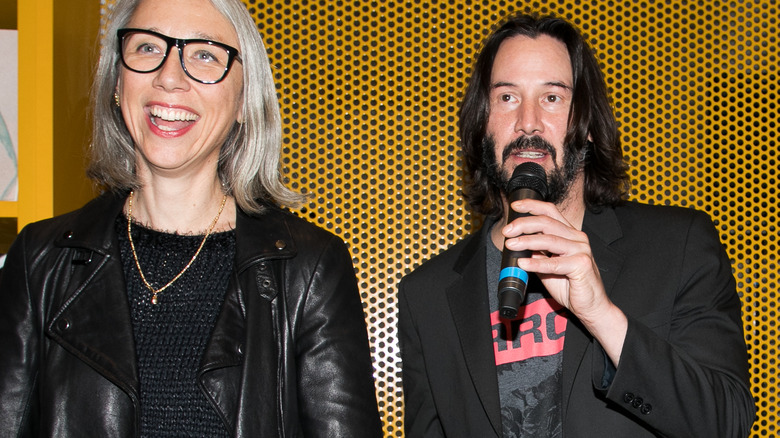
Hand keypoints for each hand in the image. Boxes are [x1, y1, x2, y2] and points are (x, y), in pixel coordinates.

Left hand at [502, 198, 626, 362]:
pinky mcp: (582, 265)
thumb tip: (516, 243)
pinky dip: (536, 263)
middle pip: (547, 223)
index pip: (550, 212)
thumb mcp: (548, 265)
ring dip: (527, 241)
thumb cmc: (570, 285)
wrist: (590, 306)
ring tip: (511, 245)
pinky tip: (523, 263)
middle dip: (523, 224)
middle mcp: (577, 238)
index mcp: (570, 234)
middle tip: (507, 231)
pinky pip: (554, 263)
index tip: (514, 206)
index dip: (532, 205)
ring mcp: (581, 250)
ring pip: (549, 240)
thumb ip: (536, 253)